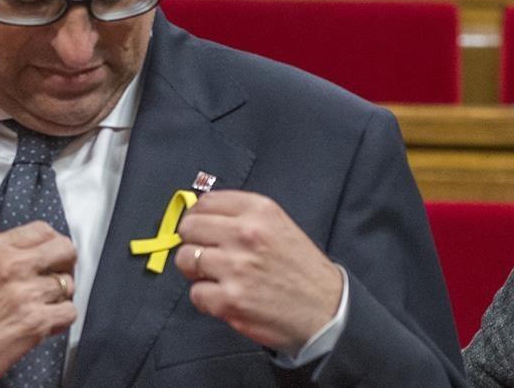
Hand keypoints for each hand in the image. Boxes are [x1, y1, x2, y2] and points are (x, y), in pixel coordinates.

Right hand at [0, 221, 76, 387]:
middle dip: (64, 265)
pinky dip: (59, 320)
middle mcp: (10, 265)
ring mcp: (25, 292)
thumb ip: (2, 257)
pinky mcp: (36, 320)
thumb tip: (34, 254)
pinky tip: (42, 324)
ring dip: (58, 298)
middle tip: (55, 278)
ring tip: (39, 307)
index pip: (41, 230)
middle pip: (64, 249)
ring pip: (68, 284)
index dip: (51, 245)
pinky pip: (69, 312)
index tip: (50, 256)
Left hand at [175, 190, 341, 355]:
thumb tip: (198, 214)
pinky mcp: (230, 299)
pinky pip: (195, 293)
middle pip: (188, 228)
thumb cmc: (301, 269)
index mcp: (259, 211)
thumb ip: (240, 216)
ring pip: (185, 259)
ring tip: (217, 277)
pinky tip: (225, 297)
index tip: (201, 228)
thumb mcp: (278, 225)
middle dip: (193, 242)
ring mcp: (236, 267)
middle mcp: (246, 234)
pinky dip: (206, 298)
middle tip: (207, 254)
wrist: (328, 311)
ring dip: (196, 271)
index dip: (197, 216)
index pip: (206, 202)